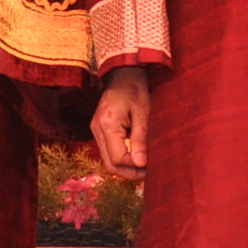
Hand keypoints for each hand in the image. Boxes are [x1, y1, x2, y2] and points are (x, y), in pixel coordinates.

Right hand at [93, 66, 152, 180]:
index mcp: (107, 124)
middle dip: (129, 173)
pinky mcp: (99, 130)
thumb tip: (141, 164)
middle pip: (109, 164)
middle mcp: (97, 129)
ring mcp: (95, 130)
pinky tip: (135, 156)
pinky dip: (121, 158)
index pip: (118, 158)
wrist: (122, 74)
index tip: (151, 165)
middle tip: (148, 174)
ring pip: (107, 160)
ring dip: (125, 167)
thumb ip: (140, 138)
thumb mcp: (143, 113)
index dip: (135, 166)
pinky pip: (107, 151)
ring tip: (144, 166)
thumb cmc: (135, 89)